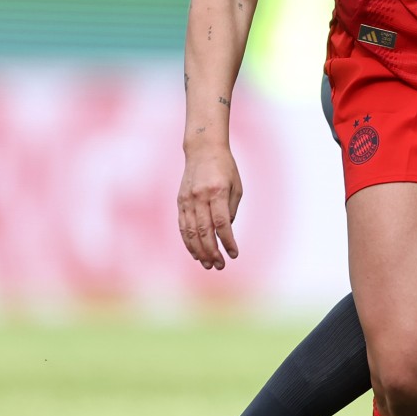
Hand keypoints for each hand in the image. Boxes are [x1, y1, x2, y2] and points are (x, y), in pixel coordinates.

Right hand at [177, 144, 243, 268]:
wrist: (203, 149)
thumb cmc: (225, 168)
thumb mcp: (236, 186)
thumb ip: (231, 209)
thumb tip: (225, 232)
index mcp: (218, 191)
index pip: (222, 223)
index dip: (227, 242)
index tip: (234, 254)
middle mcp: (200, 196)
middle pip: (204, 231)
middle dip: (212, 252)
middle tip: (220, 266)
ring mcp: (187, 199)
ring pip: (191, 232)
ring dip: (199, 251)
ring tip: (208, 264)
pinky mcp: (180, 201)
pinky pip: (183, 226)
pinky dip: (188, 241)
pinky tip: (195, 253)